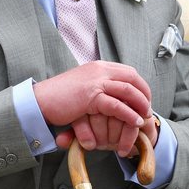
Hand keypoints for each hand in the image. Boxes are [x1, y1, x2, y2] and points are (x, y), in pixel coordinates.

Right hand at [35, 61, 151, 151]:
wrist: (39, 100)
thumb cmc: (59, 97)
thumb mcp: (82, 85)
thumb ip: (97, 86)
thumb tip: (111, 94)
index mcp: (98, 66)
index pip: (129, 72)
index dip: (140, 86)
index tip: (145, 99)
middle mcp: (100, 70)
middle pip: (133, 79)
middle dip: (145, 94)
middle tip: (149, 109)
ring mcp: (95, 82)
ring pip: (128, 91)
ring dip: (141, 104)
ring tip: (146, 117)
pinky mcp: (91, 96)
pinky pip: (117, 105)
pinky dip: (129, 114)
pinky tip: (135, 122)